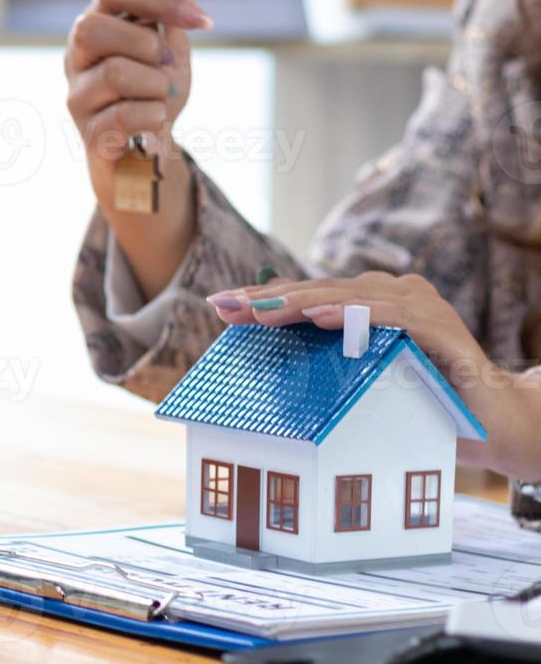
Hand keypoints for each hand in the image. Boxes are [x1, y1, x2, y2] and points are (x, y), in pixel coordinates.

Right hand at [65, 0, 208, 177]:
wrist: (149, 154)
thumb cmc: (154, 95)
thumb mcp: (169, 52)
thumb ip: (165, 18)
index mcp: (98, 26)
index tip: (201, 19)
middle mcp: (77, 57)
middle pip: (93, 29)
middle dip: (145, 44)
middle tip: (164, 63)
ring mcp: (78, 95)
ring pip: (116, 73)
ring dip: (156, 85)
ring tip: (160, 97)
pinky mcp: (88, 133)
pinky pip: (127, 115)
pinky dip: (155, 115)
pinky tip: (154, 121)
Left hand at [206, 272, 536, 477]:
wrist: (497, 425)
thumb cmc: (425, 404)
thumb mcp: (364, 380)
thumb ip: (328, 360)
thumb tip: (263, 354)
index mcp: (375, 300)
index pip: (310, 293)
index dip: (265, 297)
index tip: (219, 304)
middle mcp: (396, 293)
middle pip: (321, 291)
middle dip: (269, 299)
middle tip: (226, 305)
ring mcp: (420, 307)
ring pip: (349, 298)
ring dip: (301, 303)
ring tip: (262, 310)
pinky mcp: (440, 330)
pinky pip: (391, 318)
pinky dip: (355, 315)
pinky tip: (321, 317)